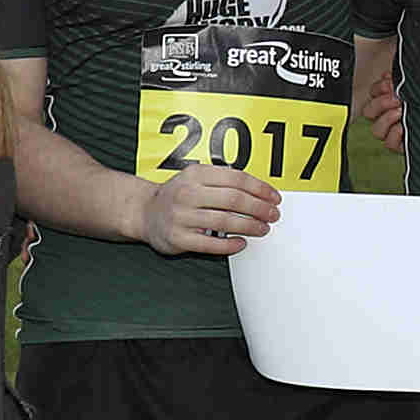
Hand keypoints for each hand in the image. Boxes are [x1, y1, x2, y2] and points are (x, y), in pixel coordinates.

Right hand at [137, 164, 279, 255]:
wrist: (144, 212)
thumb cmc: (179, 196)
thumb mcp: (197, 178)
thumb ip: (224, 181)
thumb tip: (262, 192)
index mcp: (195, 174)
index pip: (236, 178)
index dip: (260, 189)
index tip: (275, 198)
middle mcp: (187, 193)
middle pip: (234, 200)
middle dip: (259, 208)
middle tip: (273, 215)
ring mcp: (181, 216)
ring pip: (225, 222)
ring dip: (250, 226)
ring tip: (263, 228)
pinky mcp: (177, 238)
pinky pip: (210, 244)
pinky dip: (230, 245)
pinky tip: (241, 243)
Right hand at [361, 71, 406, 153]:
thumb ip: (407, 77)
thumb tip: (393, 72)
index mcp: (392, 99)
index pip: (374, 94)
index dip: (379, 88)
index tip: (390, 81)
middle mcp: (390, 116)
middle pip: (369, 111)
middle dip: (381, 102)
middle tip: (396, 98)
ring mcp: (395, 131)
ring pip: (377, 129)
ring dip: (386, 118)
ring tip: (401, 110)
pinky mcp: (403, 144)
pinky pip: (390, 143)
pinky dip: (394, 134)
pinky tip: (403, 126)